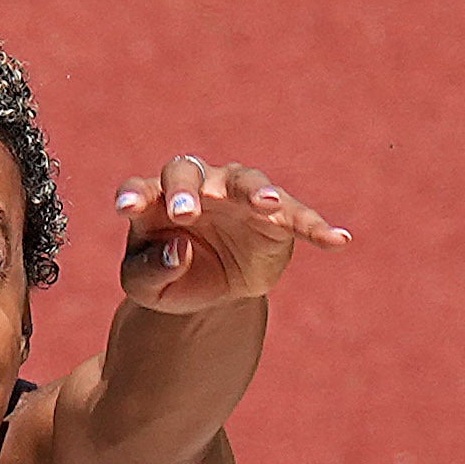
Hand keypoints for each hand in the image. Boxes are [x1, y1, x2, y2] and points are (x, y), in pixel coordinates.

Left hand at [112, 155, 351, 313]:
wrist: (208, 291)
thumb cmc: (169, 277)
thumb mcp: (146, 288)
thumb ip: (148, 272)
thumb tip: (176, 251)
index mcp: (155, 201)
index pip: (141, 188)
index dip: (133, 195)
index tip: (126, 209)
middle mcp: (196, 187)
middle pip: (188, 171)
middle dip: (187, 189)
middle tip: (187, 212)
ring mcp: (237, 196)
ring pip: (245, 180)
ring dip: (255, 190)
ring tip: (266, 204)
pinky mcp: (275, 217)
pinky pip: (298, 216)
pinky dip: (317, 226)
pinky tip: (338, 240)